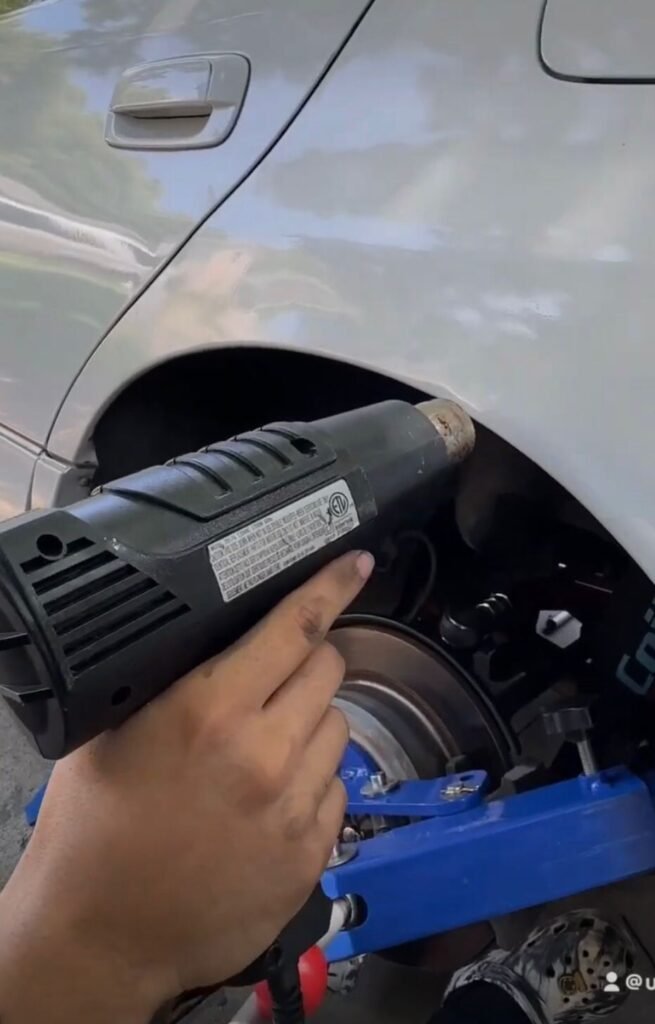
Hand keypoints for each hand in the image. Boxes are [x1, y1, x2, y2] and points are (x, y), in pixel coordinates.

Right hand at [0, 550, 373, 1023]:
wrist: (102, 934)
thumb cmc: (94, 829)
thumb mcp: (113, 730)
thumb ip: (178, 679)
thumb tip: (228, 642)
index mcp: (210, 710)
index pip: (295, 627)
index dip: (331, 586)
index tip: (356, 563)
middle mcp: (264, 753)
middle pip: (329, 669)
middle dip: (307, 663)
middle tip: (272, 683)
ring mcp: (293, 807)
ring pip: (339, 727)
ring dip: (310, 724)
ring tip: (263, 750)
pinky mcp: (309, 855)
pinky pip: (337, 789)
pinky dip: (313, 782)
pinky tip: (270, 800)